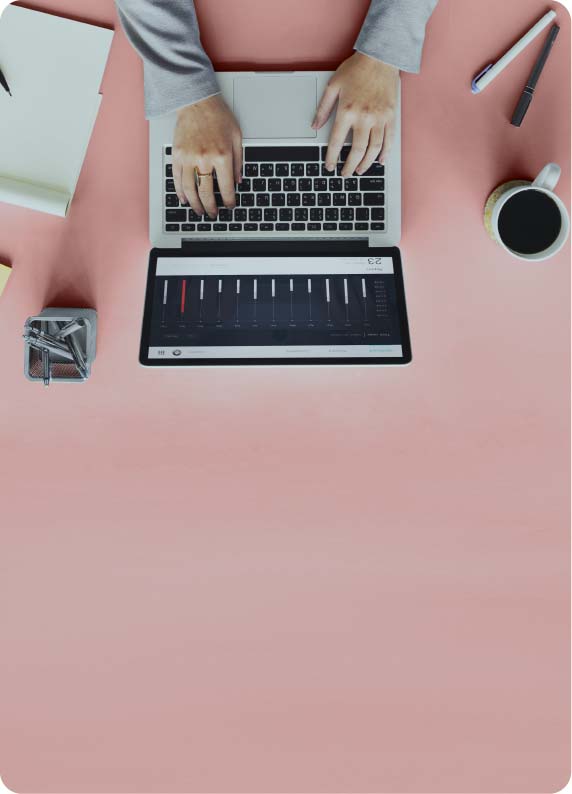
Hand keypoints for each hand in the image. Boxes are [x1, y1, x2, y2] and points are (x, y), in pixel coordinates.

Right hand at [173, 94, 242, 218]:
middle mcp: (204, 159)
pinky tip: (184, 199)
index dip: (228, 201)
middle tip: (213, 214)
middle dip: (210, 208)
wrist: (197, 101)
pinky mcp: (177, 155)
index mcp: (222, 156)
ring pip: (189, 190)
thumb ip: (238, 162)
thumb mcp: (236, 137)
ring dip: (194, 204)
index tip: (229, 206)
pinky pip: (177, 179)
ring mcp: (188, 158)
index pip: (226, 188)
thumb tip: (237, 181)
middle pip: (206, 193)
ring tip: (199, 211)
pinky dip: (180, 192)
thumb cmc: (217, 116)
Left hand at [312, 52, 398, 176]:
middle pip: (357, 150)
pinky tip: (379, 161)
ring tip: (359, 170)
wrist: (380, 57)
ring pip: (373, 149)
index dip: (332, 157)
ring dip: (366, 163)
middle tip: (345, 174)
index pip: (337, 141)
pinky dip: (385, 153)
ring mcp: (380, 117)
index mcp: (347, 110)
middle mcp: (364, 116)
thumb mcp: (333, 85)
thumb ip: (323, 108)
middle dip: (349, 166)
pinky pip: (389, 140)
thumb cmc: (356, 69)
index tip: (330, 166)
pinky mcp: (391, 116)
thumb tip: (315, 126)